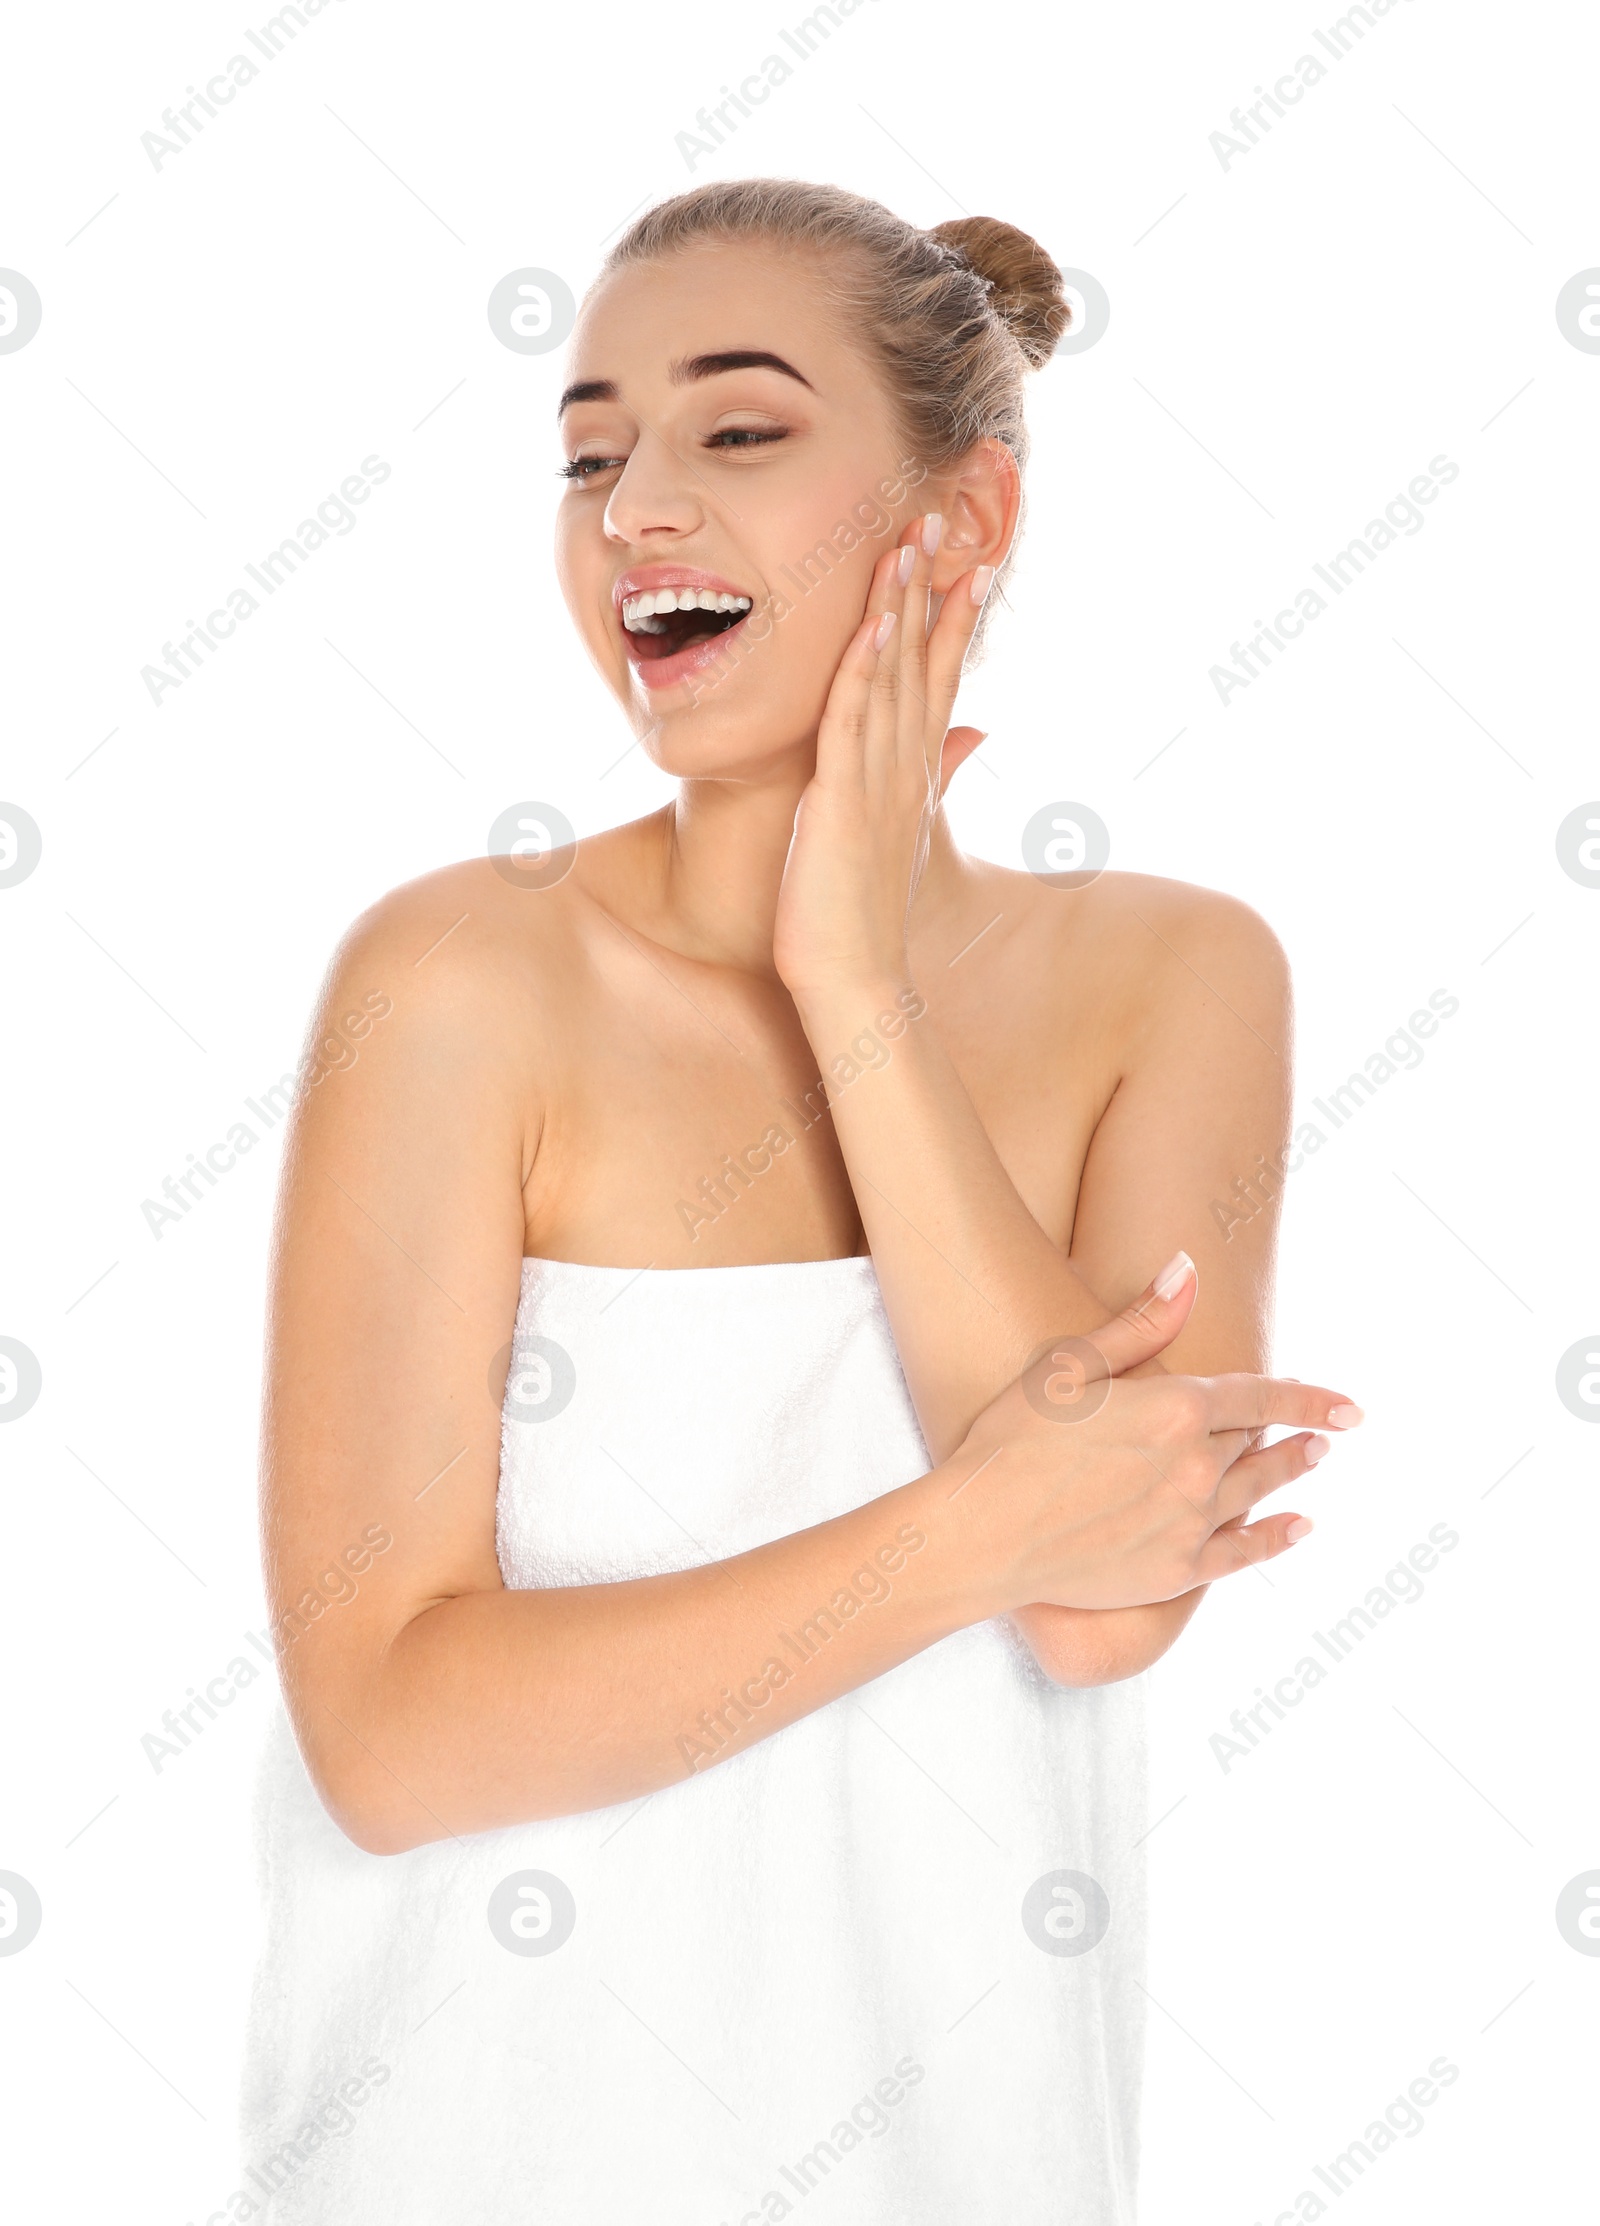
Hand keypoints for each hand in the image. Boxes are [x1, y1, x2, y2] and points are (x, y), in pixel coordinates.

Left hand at [771, 512, 992, 1004]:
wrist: (853, 978)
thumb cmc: (864, 914)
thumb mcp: (902, 832)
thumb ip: (936, 774)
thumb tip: (972, 731)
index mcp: (914, 772)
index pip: (940, 679)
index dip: (954, 619)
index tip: (973, 563)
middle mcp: (905, 766)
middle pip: (925, 661)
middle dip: (935, 589)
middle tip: (947, 519)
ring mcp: (879, 779)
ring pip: (892, 676)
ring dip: (903, 607)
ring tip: (913, 542)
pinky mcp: (843, 799)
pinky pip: (854, 720)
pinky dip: (866, 668)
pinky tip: (878, 623)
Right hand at [939, 1254, 1361, 1613]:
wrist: (981, 1536)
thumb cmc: (1010, 1441)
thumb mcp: (1069, 1366)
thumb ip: (1139, 1323)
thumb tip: (1187, 1270)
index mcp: (1175, 1408)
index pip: (1261, 1398)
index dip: (1309, 1399)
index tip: (1351, 1406)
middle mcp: (1196, 1466)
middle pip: (1252, 1442)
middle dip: (1286, 1432)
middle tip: (1320, 1432)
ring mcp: (1190, 1523)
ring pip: (1256, 1490)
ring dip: (1290, 1472)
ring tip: (1314, 1459)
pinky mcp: (1175, 1571)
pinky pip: (1243, 1553)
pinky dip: (1276, 1538)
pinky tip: (1299, 1528)